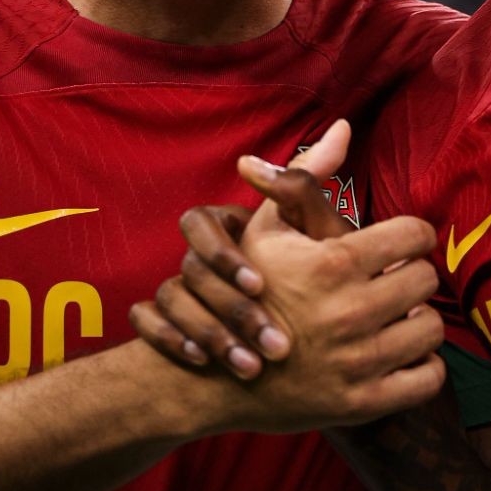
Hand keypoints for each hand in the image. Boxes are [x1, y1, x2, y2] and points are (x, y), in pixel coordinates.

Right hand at [130, 121, 359, 377]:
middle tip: (263, 338)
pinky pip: (145, 320)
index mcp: (221, 224)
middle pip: (186, 268)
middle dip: (224, 306)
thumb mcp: (312, 225)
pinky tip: (200, 363)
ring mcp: (177, 285)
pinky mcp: (165, 317)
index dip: (223, 255)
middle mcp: (195, 252)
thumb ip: (317, 182)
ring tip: (245, 363)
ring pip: (167, 297)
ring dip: (204, 330)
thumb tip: (344, 127)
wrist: (290, 325)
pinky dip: (167, 338)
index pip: (199, 223)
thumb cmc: (305, 265)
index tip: (260, 285)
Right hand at [208, 192, 444, 432]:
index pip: (414, 235)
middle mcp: (351, 312)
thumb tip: (343, 127)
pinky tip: (398, 354)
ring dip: (416, 320)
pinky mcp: (364, 403)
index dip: (408, 236)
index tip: (398, 245)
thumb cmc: (248, 290)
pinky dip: (422, 366)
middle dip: (411, 276)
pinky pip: (427, 379)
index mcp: (334, 263)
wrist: (218, 375)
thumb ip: (306, 176)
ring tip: (394, 316)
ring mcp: (359, 362)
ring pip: (430, 329)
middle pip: (426, 280)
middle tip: (392, 281)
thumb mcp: (267, 229)